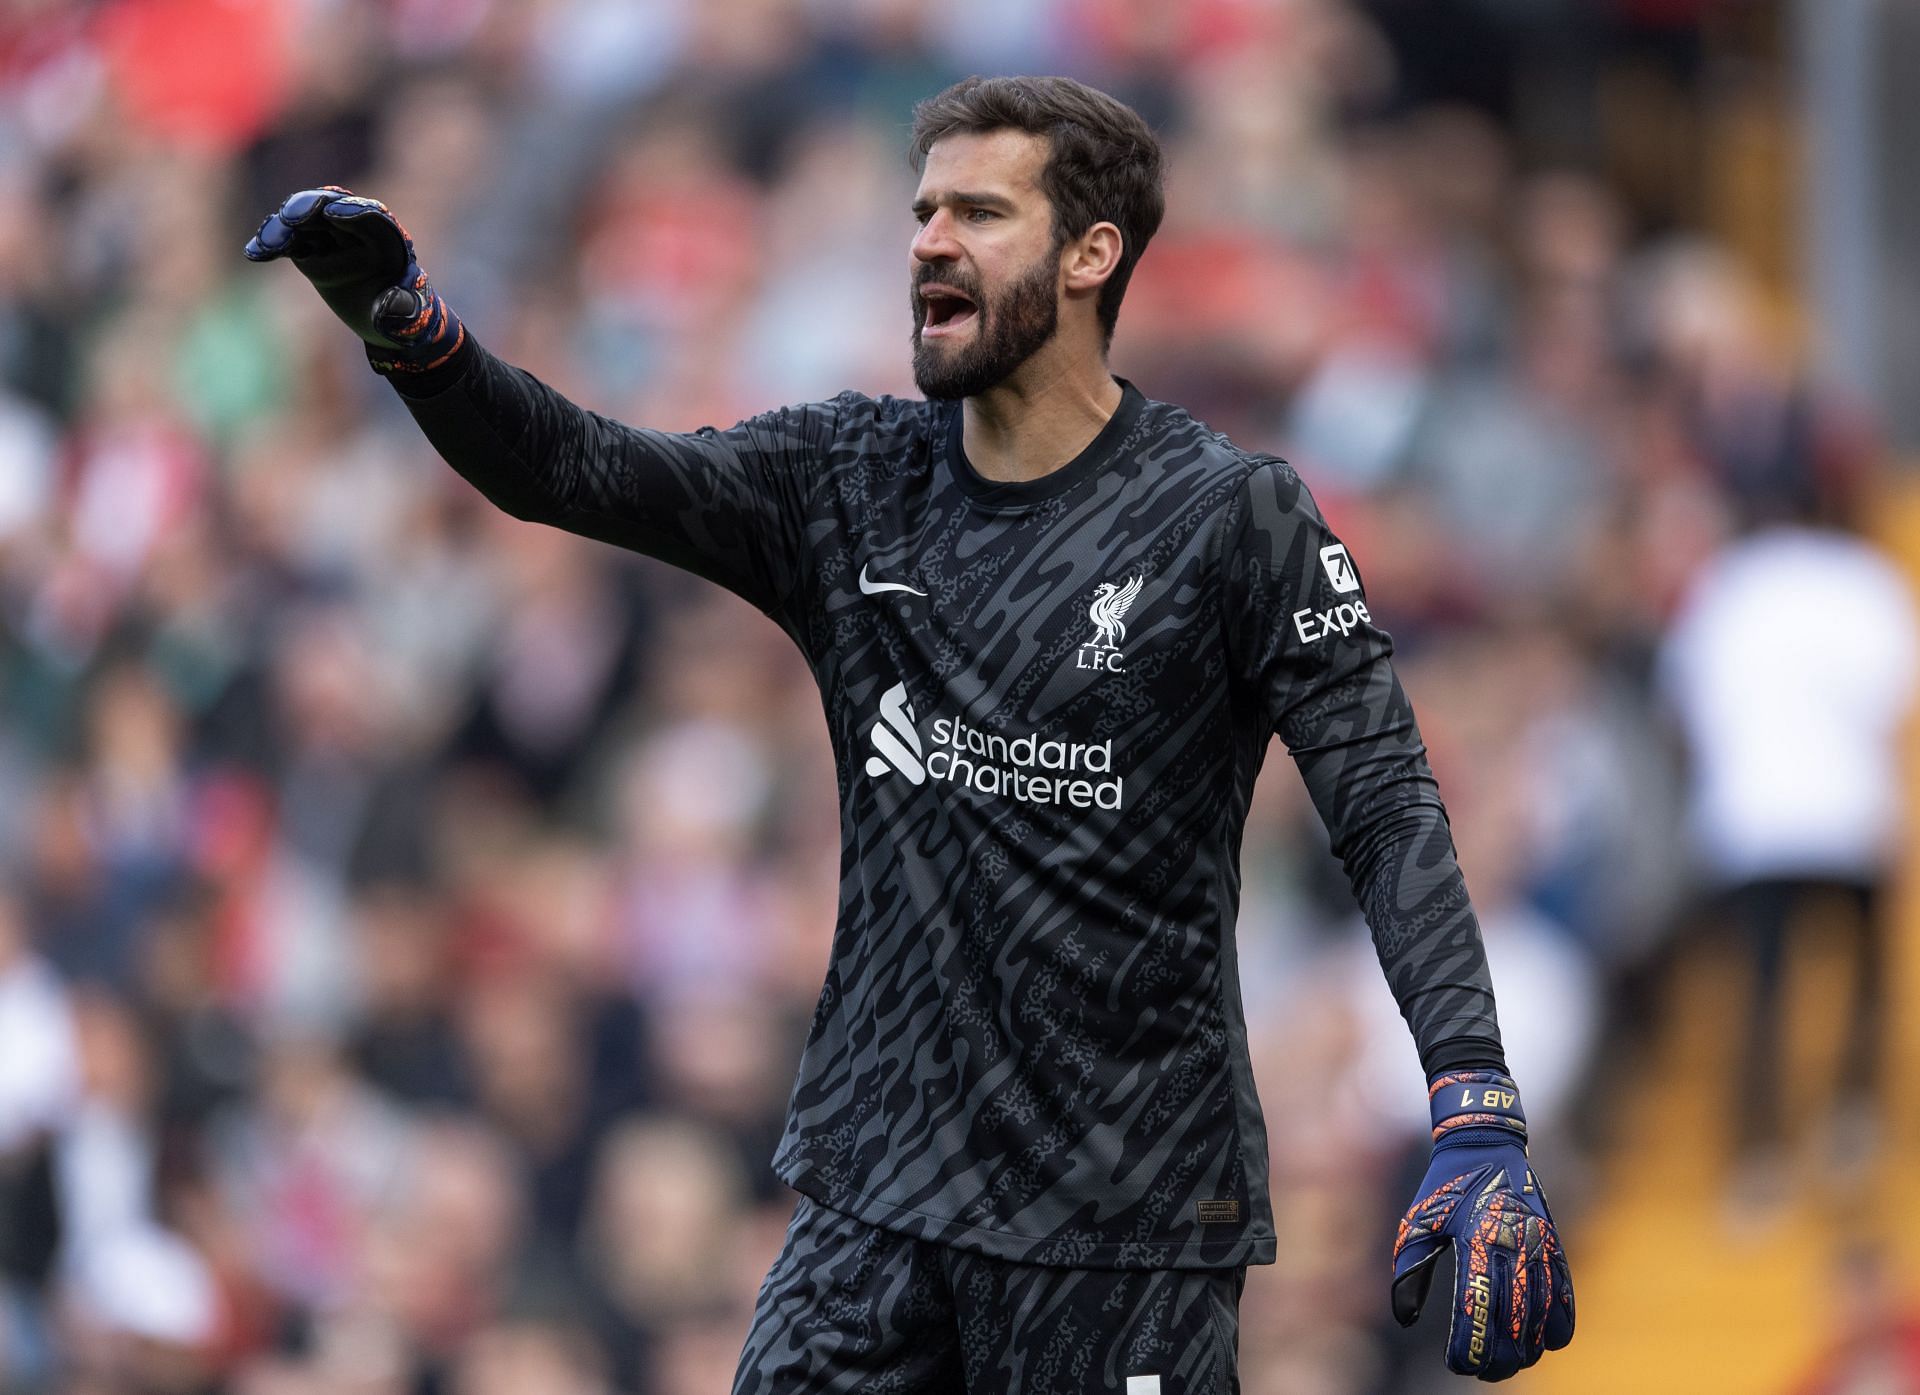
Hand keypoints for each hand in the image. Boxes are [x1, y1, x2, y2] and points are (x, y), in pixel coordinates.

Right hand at [243, 186, 464, 374]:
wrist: (386, 322)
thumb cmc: (405, 316)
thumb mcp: (410, 318)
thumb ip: (403, 310)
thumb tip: (391, 302)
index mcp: (388, 240)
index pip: (371, 217)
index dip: (352, 212)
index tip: (332, 213)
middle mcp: (358, 231)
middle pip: (330, 207)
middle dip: (310, 208)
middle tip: (292, 218)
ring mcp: (331, 237)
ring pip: (303, 221)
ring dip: (282, 229)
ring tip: (267, 248)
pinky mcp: (310, 247)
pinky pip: (288, 241)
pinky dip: (271, 245)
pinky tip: (254, 253)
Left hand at [1391, 1071, 1574, 1380]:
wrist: (1484, 1141)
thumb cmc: (1443, 1185)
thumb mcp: (1416, 1221)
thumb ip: (1409, 1269)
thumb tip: (1404, 1317)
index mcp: (1474, 1239)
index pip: (1475, 1307)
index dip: (1469, 1345)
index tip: (1458, 1365)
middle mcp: (1512, 1244)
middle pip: (1514, 1321)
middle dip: (1500, 1357)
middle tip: (1483, 1372)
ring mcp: (1539, 1244)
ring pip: (1542, 1313)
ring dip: (1529, 1348)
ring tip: (1510, 1364)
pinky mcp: (1554, 1242)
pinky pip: (1564, 1291)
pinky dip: (1560, 1322)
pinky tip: (1548, 1343)